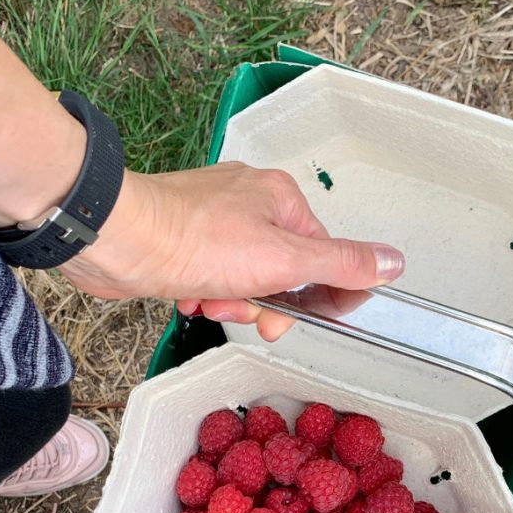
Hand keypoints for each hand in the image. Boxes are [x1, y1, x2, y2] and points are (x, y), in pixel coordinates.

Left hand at [59, 162, 404, 339]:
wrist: (119, 239)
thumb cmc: (197, 241)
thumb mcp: (285, 259)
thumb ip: (341, 264)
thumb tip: (392, 262)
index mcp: (281, 197)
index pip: (320, 256)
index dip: (308, 296)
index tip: (286, 315)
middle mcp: (249, 201)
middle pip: (280, 271)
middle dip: (260, 301)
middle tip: (240, 307)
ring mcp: (213, 218)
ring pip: (243, 279)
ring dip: (228, 301)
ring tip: (206, 296)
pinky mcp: (183, 238)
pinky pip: (210, 277)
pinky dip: (201, 293)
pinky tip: (186, 294)